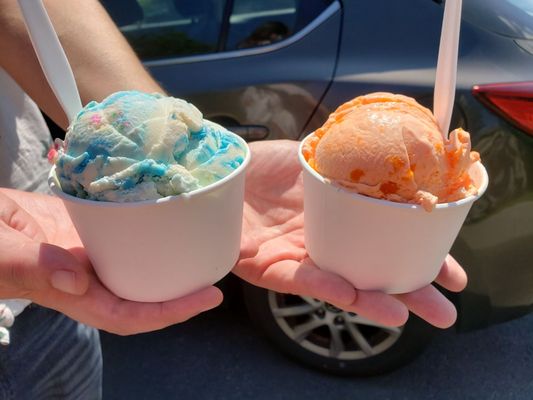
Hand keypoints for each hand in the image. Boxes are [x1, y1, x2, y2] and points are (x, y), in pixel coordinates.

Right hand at [0, 188, 222, 334]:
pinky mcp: (86, 234)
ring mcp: (88, 256)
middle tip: (220, 269)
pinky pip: (126, 239)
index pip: (129, 314)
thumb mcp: (1, 250)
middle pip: (144, 295)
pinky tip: (168, 217)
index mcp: (71, 292)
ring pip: (138, 268)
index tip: (210, 297)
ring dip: (170, 263)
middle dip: (183, 291)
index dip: (171, 313)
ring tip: (205, 246)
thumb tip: (76, 282)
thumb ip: (31, 266)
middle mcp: (87, 279)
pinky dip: (150, 233)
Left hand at [234, 140, 466, 327]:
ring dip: (371, 302)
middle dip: (408, 294)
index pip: (387, 247)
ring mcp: (297, 257)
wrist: (221, 165)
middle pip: (370, 276)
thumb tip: (393, 149)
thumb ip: (350, 159)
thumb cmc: (264, 162)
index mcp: (340, 223)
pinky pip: (298, 279)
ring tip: (404, 314)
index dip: (420, 261)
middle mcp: (323, 245)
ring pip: (339, 286)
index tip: (454, 275)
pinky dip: (325, 286)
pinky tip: (351, 293)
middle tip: (445, 312)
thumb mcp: (314, 155)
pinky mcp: (265, 266)